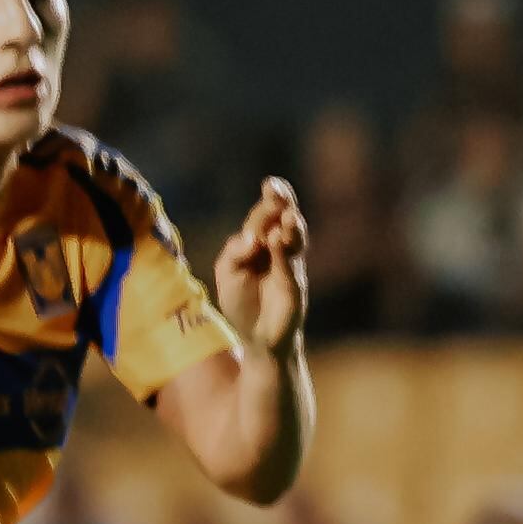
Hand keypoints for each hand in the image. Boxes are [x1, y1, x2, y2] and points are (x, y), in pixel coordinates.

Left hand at [212, 177, 308, 353]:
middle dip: (283, 204)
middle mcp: (279, 251)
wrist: (256, 339)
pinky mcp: (294, 288)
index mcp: (261, 242)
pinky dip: (283, 253)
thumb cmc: (242, 303)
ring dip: (290, 226)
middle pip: (285, 221)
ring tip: (286, 215)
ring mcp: (289, 268)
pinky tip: (276, 240)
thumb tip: (251, 238)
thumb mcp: (227, 272)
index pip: (267, 215)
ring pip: (294, 241)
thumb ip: (234, 252)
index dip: (271, 199)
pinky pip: (289, 267)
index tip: (270, 184)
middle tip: (277, 190)